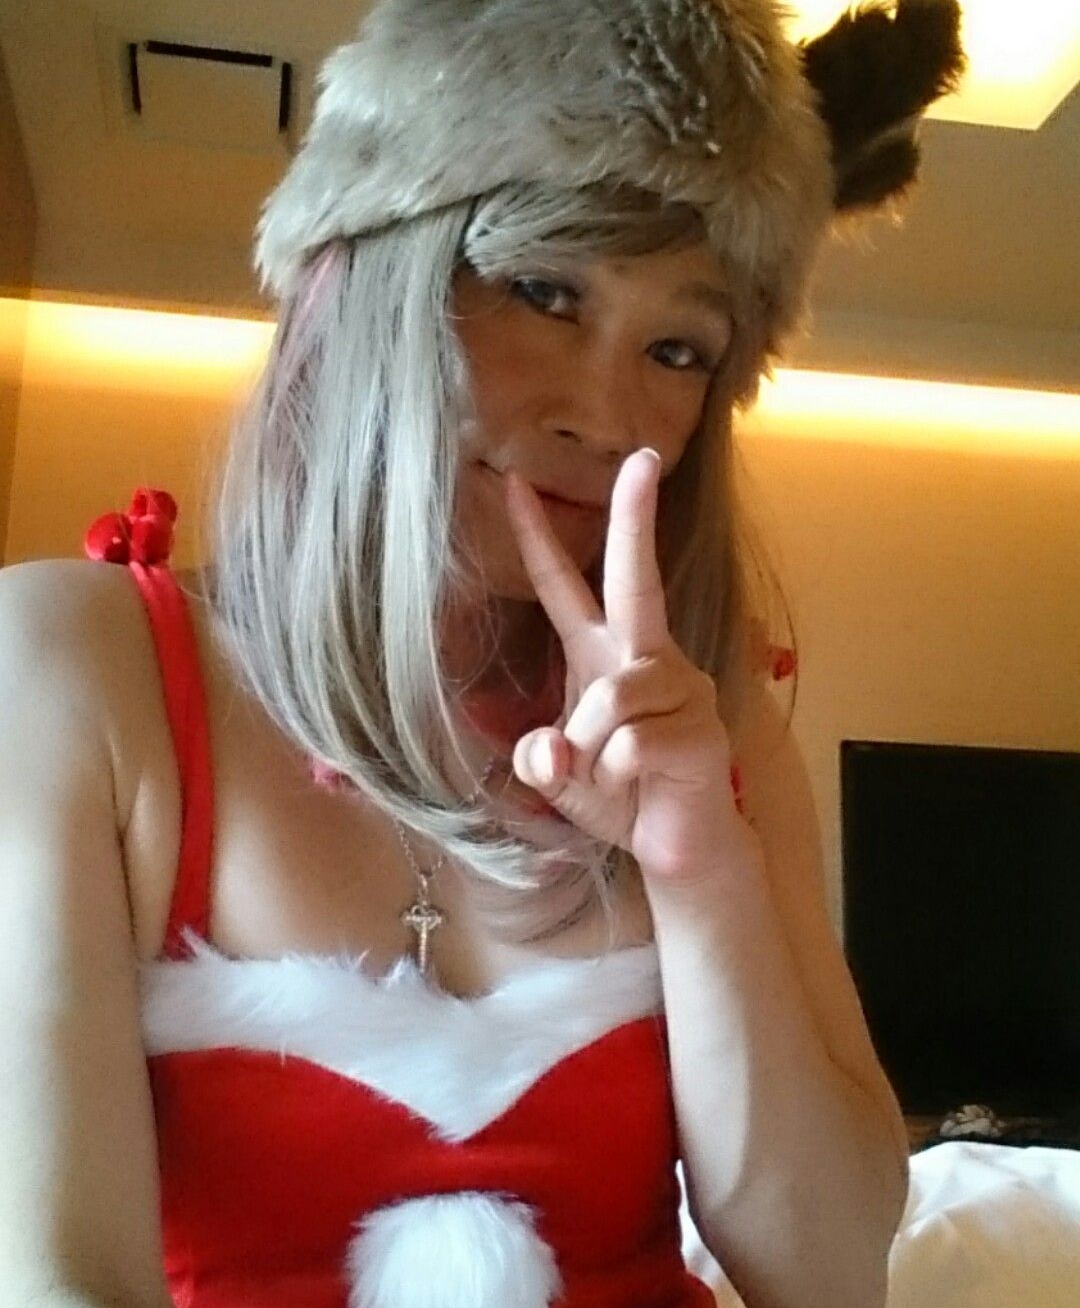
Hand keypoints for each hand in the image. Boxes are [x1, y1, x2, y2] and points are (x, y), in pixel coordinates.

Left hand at [501, 448, 746, 888]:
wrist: (678, 849)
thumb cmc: (619, 797)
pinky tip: (638, 787)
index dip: (538, 536)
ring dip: (590, 748)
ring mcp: (682, 687)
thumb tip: (550, 747)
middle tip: (643, 458)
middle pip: (637, 577)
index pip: (566, 586)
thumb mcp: (559, 776)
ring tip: (606, 777)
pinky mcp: (701, 727)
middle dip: (635, 517)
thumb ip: (539, 758)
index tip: (516, 481)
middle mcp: (647, 657)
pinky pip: (632, 743)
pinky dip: (617, 775)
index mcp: (604, 654)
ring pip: (609, 696)